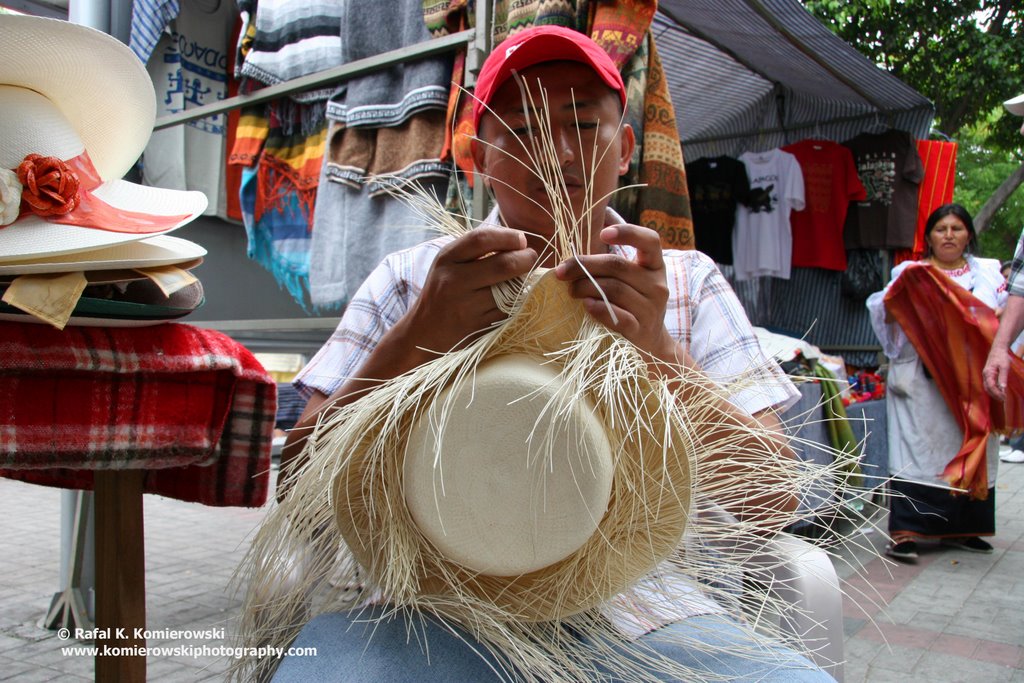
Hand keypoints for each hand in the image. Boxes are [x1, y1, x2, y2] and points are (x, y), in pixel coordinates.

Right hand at [401, 227, 536, 353]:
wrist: (424, 333)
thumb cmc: (442, 292)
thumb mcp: (448, 264)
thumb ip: (476, 249)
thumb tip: (519, 241)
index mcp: (446, 259)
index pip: (482, 239)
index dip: (508, 236)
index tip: (521, 240)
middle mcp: (454, 281)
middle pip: (503, 265)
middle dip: (526, 259)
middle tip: (531, 258)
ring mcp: (466, 307)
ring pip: (510, 291)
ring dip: (523, 283)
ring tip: (521, 279)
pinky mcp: (477, 327)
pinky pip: (508, 311)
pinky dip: (516, 303)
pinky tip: (512, 299)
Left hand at [554, 223, 680, 364]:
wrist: (650, 344)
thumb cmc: (633, 301)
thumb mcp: (633, 275)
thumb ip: (619, 248)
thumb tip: (603, 211)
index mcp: (655, 265)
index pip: (650, 240)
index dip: (627, 232)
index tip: (602, 233)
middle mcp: (657, 284)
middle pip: (618, 266)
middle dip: (584, 265)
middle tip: (561, 271)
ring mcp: (651, 309)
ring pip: (613, 290)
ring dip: (585, 287)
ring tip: (570, 290)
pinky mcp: (641, 330)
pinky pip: (618, 316)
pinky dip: (598, 309)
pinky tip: (586, 306)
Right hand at [983, 346, 1009, 401]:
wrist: (998, 349)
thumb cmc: (1001, 357)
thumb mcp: (1004, 367)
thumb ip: (1003, 377)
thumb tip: (1003, 388)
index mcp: (988, 373)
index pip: (991, 387)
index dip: (997, 393)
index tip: (1004, 398)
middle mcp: (985, 375)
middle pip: (988, 389)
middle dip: (995, 395)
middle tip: (1003, 400)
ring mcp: (986, 375)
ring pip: (987, 387)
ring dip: (994, 393)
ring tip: (1002, 397)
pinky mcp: (988, 374)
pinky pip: (989, 384)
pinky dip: (993, 389)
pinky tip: (999, 390)